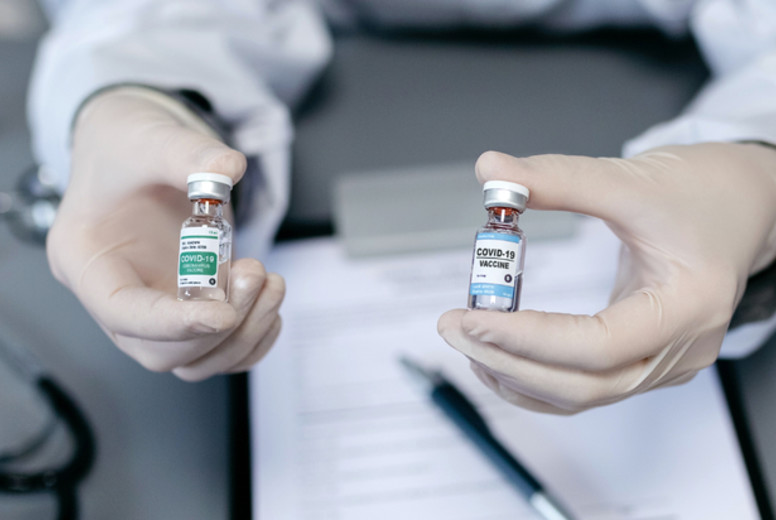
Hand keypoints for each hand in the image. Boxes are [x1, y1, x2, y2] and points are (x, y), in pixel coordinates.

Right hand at [47, 88, 284, 380]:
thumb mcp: (149, 136)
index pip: (122, 313)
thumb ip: (188, 154)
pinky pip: (217, 348)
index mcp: (86, 259)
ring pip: (195, 359)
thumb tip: (228, 168)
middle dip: (218, 326)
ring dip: (243, 333)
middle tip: (255, 274)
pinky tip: (270, 301)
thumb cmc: (125, 145)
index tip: (224, 313)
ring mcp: (154, 304)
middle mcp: (117, 293)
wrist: (136, 144)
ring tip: (269, 280)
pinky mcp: (187, 303)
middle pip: (162, 351)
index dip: (173, 324)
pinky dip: (251, 337)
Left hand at [438, 143, 775, 412]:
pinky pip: (585, 386)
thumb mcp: (632, 178)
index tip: (471, 317)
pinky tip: (498, 358)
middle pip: (584, 384)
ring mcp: (663, 361)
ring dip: (516, 375)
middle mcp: (679, 349)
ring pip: (581, 394)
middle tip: (453, 328)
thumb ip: (558, 179)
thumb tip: (490, 171)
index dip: (527, 338)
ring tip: (467, 341)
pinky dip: (536, 378)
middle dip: (508, 362)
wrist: (747, 205)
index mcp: (688, 305)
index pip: (597, 344)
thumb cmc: (705, 193)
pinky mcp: (645, 359)